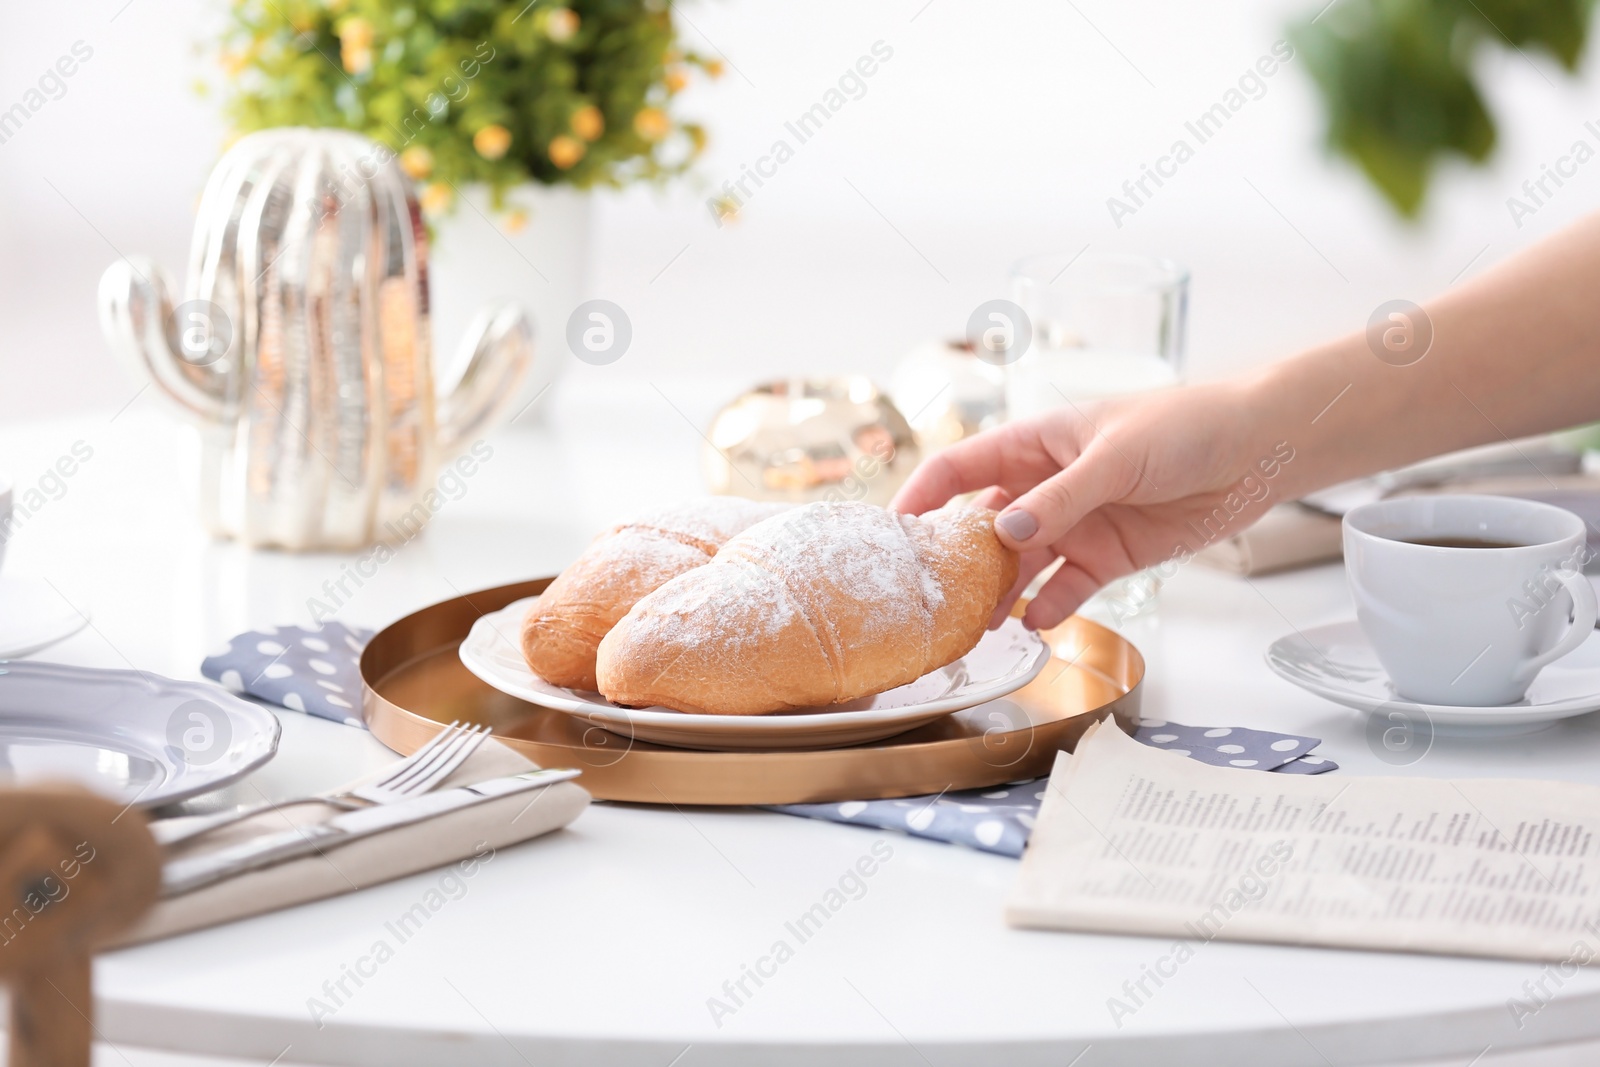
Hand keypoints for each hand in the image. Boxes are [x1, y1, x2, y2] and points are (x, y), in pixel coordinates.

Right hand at [894, 383, 1288, 629]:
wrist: (1258, 449)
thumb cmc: (1184, 425)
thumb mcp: (1115, 455)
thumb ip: (1060, 498)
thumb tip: (1005, 533)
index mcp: (1035, 444)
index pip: (959, 469)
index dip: (921, 497)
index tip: (891, 533)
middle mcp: (1045, 487)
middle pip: (982, 527)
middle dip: (956, 562)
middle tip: (930, 600)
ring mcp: (1075, 524)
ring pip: (1019, 566)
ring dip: (998, 594)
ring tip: (975, 628)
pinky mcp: (1107, 557)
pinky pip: (1064, 588)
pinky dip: (1047, 607)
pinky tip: (1032, 625)